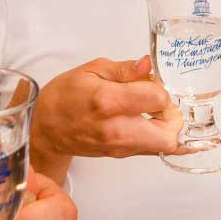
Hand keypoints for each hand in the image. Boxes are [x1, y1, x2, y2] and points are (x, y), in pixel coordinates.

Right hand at [32, 56, 180, 172]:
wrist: (46, 127)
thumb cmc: (65, 96)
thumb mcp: (92, 70)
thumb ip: (125, 69)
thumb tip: (148, 64)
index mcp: (108, 102)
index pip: (157, 98)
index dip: (159, 87)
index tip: (149, 82)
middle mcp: (115, 129)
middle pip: (169, 134)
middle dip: (174, 115)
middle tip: (159, 102)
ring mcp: (119, 146)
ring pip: (165, 146)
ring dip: (168, 127)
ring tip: (153, 110)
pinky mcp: (121, 154)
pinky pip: (154, 151)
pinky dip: (162, 137)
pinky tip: (158, 124)